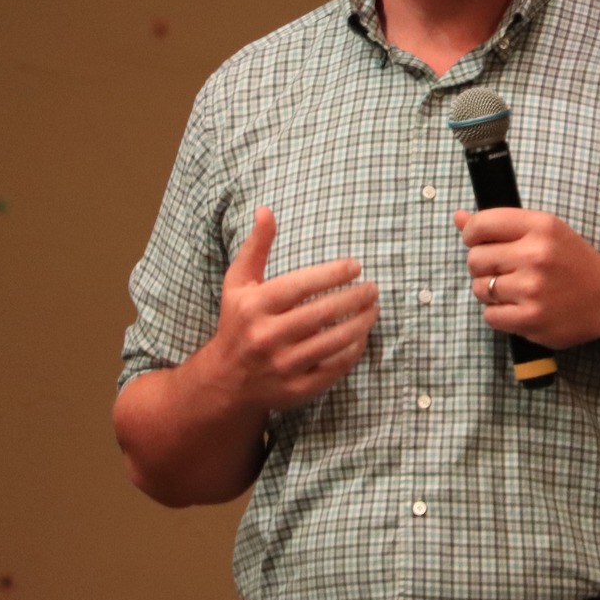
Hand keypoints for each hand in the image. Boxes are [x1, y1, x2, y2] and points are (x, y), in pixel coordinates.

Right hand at [208, 208, 376, 412]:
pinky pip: (333, 369)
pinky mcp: (295, 390)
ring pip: (333, 342)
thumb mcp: (238, 282)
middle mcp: (266, 337)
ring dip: (361, 324)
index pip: (301, 286)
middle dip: (354, 298)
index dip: (333, 274)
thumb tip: (266, 210)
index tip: (356, 266)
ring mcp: (281, 366)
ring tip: (374, 309)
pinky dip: (353, 352)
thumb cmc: (238, 321)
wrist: (225, 380)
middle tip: (373, 288)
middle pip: (322, 313)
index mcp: (253, 307)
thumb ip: (256, 246)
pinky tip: (362, 336)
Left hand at [454, 208, 599, 349]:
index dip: (471, 234)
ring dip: (490, 291)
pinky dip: (499, 314)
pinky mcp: (531, 319)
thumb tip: (458, 217)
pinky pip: (490, 315)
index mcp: (541, 226)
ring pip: (480, 288)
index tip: (478, 242)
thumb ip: (501, 224)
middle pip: (475, 259)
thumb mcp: (545, 231)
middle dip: (482, 266)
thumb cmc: (572, 263)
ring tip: (514, 289)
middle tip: (503, 269)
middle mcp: (536, 255)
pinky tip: (518, 307)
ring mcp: (533, 289)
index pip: (482, 224)